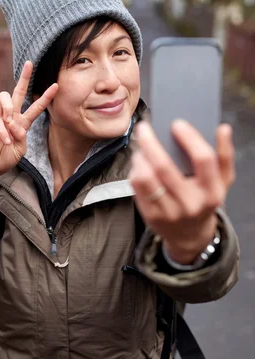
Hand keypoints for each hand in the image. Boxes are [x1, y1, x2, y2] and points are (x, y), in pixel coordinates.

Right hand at [0, 61, 57, 177]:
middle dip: (24, 78)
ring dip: (10, 110)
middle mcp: (10, 117)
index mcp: (22, 122)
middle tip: (29, 63)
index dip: (45, 97)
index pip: (35, 106)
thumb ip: (21, 137)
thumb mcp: (21, 149)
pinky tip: (6, 141)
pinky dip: (4, 132)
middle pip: (17, 92)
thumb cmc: (6, 157)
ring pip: (4, 98)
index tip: (56, 85)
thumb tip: (16, 127)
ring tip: (11, 126)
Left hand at [128, 119, 234, 263]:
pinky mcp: (150, 216)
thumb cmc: (205, 199)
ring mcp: (168, 212)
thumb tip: (223, 128)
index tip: (177, 123)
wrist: (190, 235)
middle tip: (144, 128)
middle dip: (150, 142)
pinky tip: (139, 163)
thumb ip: (224, 155)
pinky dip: (135, 169)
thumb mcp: (222, 182)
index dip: (189, 138)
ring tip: (140, 147)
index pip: (203, 159)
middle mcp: (190, 203)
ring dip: (139, 156)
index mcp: (212, 192)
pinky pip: (136, 187)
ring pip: (145, 176)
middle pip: (164, 166)